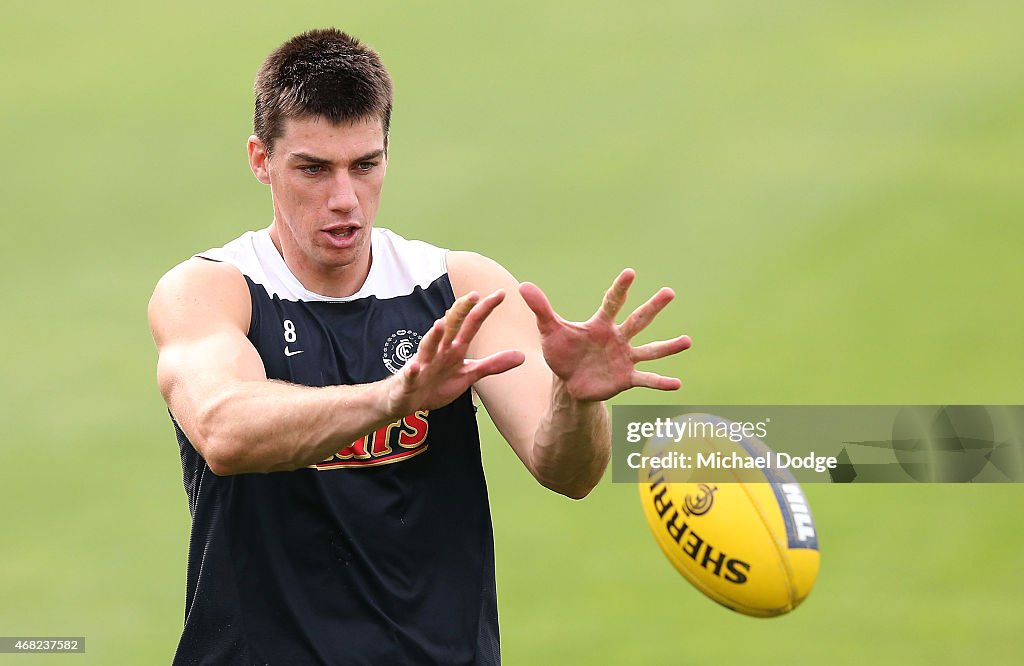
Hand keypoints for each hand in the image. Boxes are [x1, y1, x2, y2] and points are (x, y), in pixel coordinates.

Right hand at [385, 291, 525, 415]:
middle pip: (450, 328)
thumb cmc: (437, 383)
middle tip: (473, 295)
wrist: (405, 400)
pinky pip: (410, 375)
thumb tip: (522, 356)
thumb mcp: (469, 374)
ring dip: (434, 336)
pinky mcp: (409, 381)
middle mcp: (439, 351)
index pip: (471, 324)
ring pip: (428, 347)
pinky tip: (415, 367)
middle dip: (460, 311)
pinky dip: (412, 371)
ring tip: (440, 324)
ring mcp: (423, 364)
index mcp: (454, 348)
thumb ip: (493, 364)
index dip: (485, 309)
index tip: (502, 293)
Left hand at [519, 269, 690, 401]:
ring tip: (687, 341)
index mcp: (600, 324)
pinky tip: (678, 384)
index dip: (620, 288)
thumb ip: (541, 309)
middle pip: (638, 320)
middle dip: (653, 307)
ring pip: (650, 350)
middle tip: (669, 292)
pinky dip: (661, 382)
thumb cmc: (562, 352)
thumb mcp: (549, 332)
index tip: (630, 273)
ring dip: (668, 347)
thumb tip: (523, 286)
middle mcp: (618, 338)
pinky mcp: (626, 377)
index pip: (612, 302)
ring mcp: (625, 357)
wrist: (569, 382)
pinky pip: (646, 379)